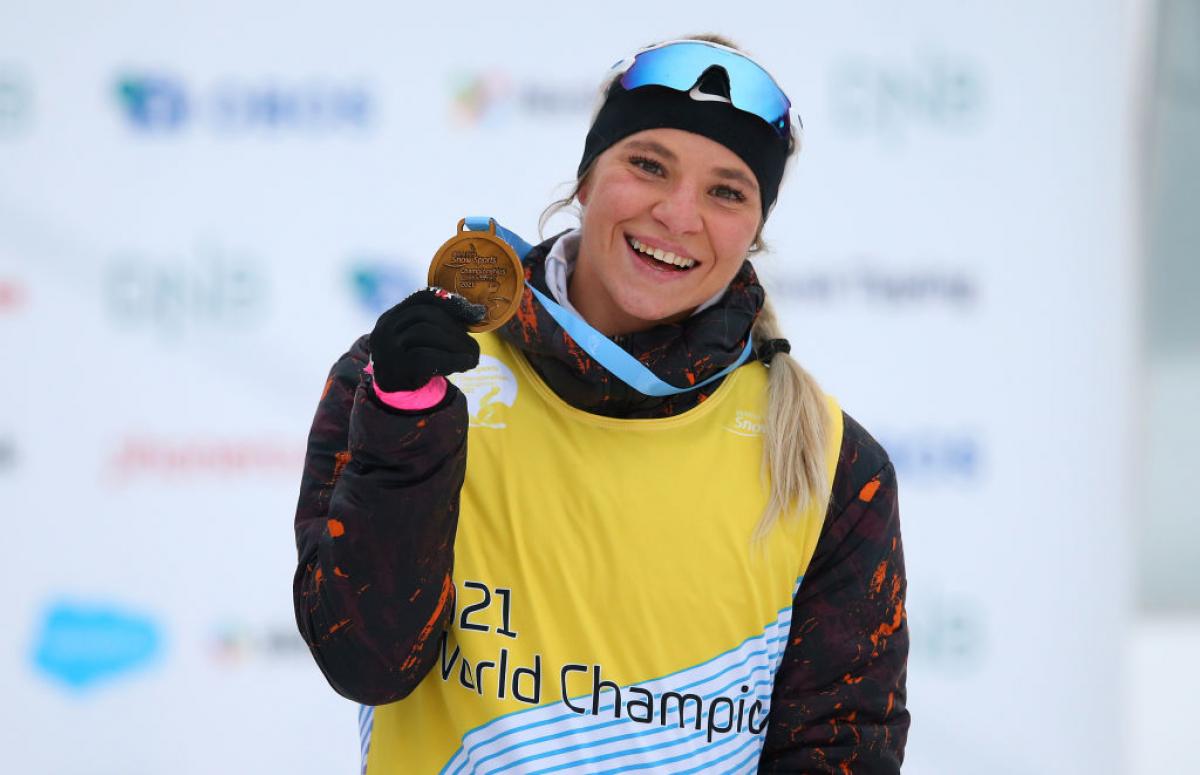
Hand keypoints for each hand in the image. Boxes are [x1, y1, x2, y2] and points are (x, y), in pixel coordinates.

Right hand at [368, 288, 485, 391]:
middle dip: (455, 327)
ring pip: (426, 331)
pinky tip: (465, 363)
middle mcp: (386, 328)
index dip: (449, 301)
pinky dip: (451, 359)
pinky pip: (426, 357)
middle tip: (474, 344)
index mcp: (393, 316)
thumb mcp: (420, 340)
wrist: (393, 393)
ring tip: (471, 355)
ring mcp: (387, 347)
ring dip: (455, 343)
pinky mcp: (395, 367)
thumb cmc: (414, 362)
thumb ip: (439, 325)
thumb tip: (477, 312)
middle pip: (426, 314)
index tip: (472, 312)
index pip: (422, 297)